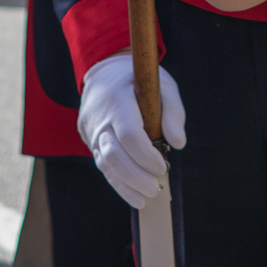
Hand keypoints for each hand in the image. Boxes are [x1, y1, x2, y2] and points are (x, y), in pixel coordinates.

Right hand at [77, 52, 187, 208]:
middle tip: (157, 189)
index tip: (162, 166)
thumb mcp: (163, 85)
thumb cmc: (140, 79)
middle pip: (113, 154)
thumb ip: (173, 112)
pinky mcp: (88, 138)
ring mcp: (90, 128)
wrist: (104, 70)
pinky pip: (102, 164)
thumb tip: (178, 144)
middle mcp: (99, 116)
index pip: (128, 134)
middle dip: (136, 176)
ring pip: (104, 163)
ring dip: (126, 184)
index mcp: (117, 99)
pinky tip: (134, 195)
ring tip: (148, 197)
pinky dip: (118, 181)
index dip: (145, 155)